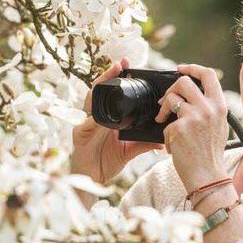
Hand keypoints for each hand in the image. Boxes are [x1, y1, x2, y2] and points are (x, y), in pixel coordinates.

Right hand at [70, 57, 164, 184]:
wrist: (93, 178)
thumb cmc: (107, 162)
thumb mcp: (129, 151)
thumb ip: (144, 143)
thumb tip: (162, 140)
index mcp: (107, 117)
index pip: (111, 93)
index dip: (117, 78)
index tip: (128, 66)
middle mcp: (96, 116)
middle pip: (99, 91)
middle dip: (108, 75)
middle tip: (120, 64)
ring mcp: (86, 124)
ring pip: (90, 101)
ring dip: (99, 88)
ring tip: (108, 77)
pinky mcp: (79, 135)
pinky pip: (86, 124)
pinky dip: (93, 119)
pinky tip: (99, 114)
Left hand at [153, 64, 228, 192]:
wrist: (208, 176)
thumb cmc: (210, 154)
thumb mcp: (218, 125)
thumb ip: (209, 108)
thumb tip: (191, 94)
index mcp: (219, 105)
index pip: (208, 74)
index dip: (192, 68)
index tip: (180, 69)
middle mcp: (208, 108)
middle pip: (183, 82)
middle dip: (171, 89)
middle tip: (166, 101)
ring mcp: (193, 117)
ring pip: (170, 99)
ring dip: (163, 110)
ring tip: (163, 121)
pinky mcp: (179, 128)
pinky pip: (166, 124)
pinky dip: (166, 134)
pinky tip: (174, 145)